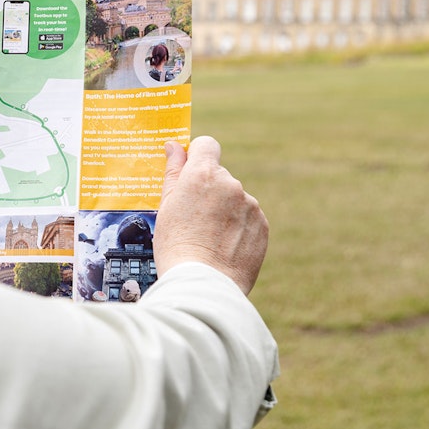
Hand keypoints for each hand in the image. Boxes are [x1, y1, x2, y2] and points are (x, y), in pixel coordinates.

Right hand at [153, 137, 268, 294]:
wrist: (203, 284)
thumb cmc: (176, 245)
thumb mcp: (166, 206)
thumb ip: (173, 171)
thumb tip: (174, 146)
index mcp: (203, 174)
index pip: (205, 145)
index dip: (196, 155)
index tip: (188, 171)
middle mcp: (230, 184)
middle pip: (218, 176)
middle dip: (208, 190)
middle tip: (193, 218)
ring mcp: (250, 205)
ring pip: (234, 198)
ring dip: (224, 210)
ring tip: (208, 238)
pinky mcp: (262, 225)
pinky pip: (248, 218)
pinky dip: (238, 228)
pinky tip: (223, 246)